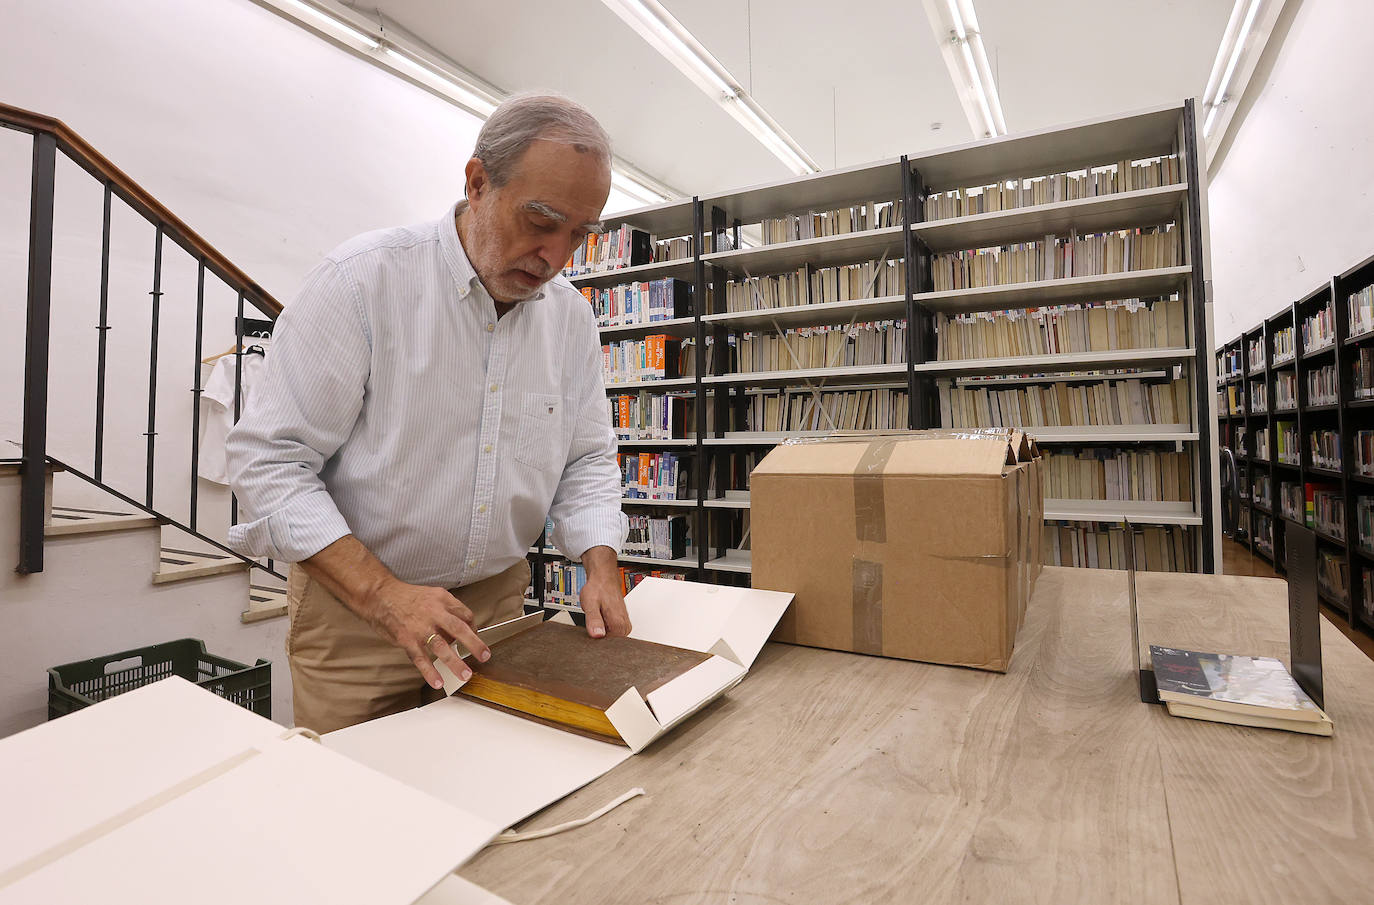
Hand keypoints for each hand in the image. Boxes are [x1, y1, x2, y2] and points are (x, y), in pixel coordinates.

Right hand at [359, 577, 490, 688]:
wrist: (379, 596)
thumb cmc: (407, 597)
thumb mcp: (432, 594)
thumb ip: (448, 608)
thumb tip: (462, 627)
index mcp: (442, 599)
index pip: (465, 615)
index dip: (473, 628)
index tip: (475, 638)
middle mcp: (433, 612)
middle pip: (459, 629)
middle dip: (474, 644)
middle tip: (484, 656)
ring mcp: (419, 627)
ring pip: (441, 647)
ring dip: (455, 662)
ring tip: (465, 674)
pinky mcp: (406, 639)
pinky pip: (420, 658)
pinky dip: (430, 672)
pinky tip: (438, 682)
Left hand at [578, 546, 631, 637]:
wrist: (604, 578)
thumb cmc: (598, 588)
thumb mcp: (590, 604)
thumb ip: (594, 620)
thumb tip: (597, 635)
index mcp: (619, 624)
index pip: (608, 647)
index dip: (596, 643)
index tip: (590, 635)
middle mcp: (625, 626)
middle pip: (610, 645)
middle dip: (598, 637)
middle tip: (592, 622)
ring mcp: (624, 625)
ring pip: (610, 639)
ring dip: (600, 633)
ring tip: (596, 618)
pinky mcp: (621, 624)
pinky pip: (611, 633)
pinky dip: (603, 630)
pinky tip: (598, 621)